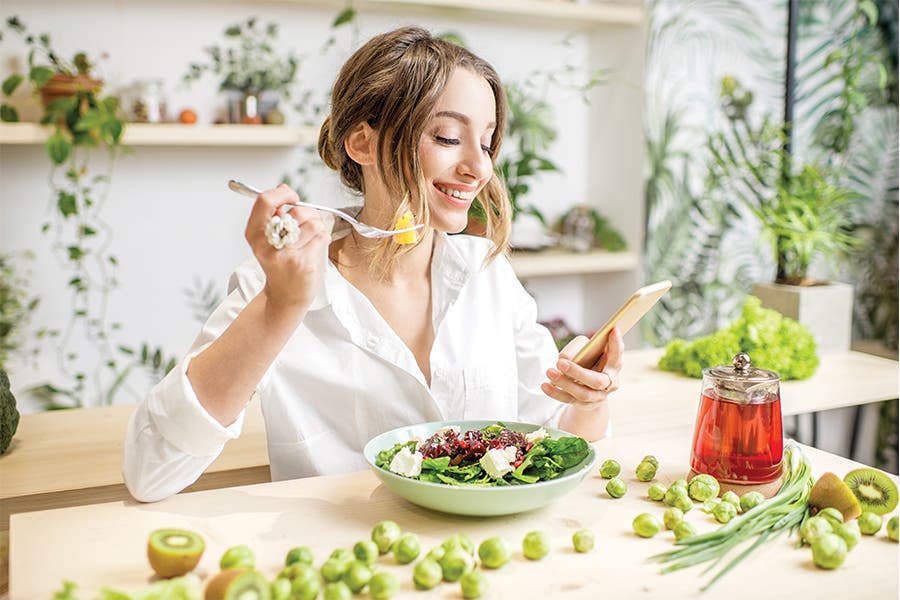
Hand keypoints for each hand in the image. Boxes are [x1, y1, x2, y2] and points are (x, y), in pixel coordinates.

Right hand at [244, 184, 330, 313]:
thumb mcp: (268, 238)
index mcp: (254, 233)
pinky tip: (314, 248)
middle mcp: (266, 244)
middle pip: (296, 212)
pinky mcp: (302, 263)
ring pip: (313, 224)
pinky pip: (322, 237)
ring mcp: (285, 255)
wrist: (285, 295)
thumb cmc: (280, 263)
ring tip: (310, 239)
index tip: (292, 197)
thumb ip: (274, 214)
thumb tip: (284, 188)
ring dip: (317, 227)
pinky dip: (323, 239)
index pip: (265, 201)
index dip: (283, 193)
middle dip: (308, 214)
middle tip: (305, 224)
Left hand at [541, 327, 623, 409]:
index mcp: (614, 368)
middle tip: (560, 362)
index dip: (616, 345)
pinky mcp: (583, 404)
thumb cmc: (591, 362)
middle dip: (578, 372)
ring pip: (582, 393)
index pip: (617, 357)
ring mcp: (597, 397)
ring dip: (564, 382)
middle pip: (596, 381)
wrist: (592, 389)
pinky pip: (568, 400)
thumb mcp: (590, 351)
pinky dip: (555, 392)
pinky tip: (545, 385)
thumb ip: (583, 348)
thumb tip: (566, 359)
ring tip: (549, 371)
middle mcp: (609, 384)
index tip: (613, 330)